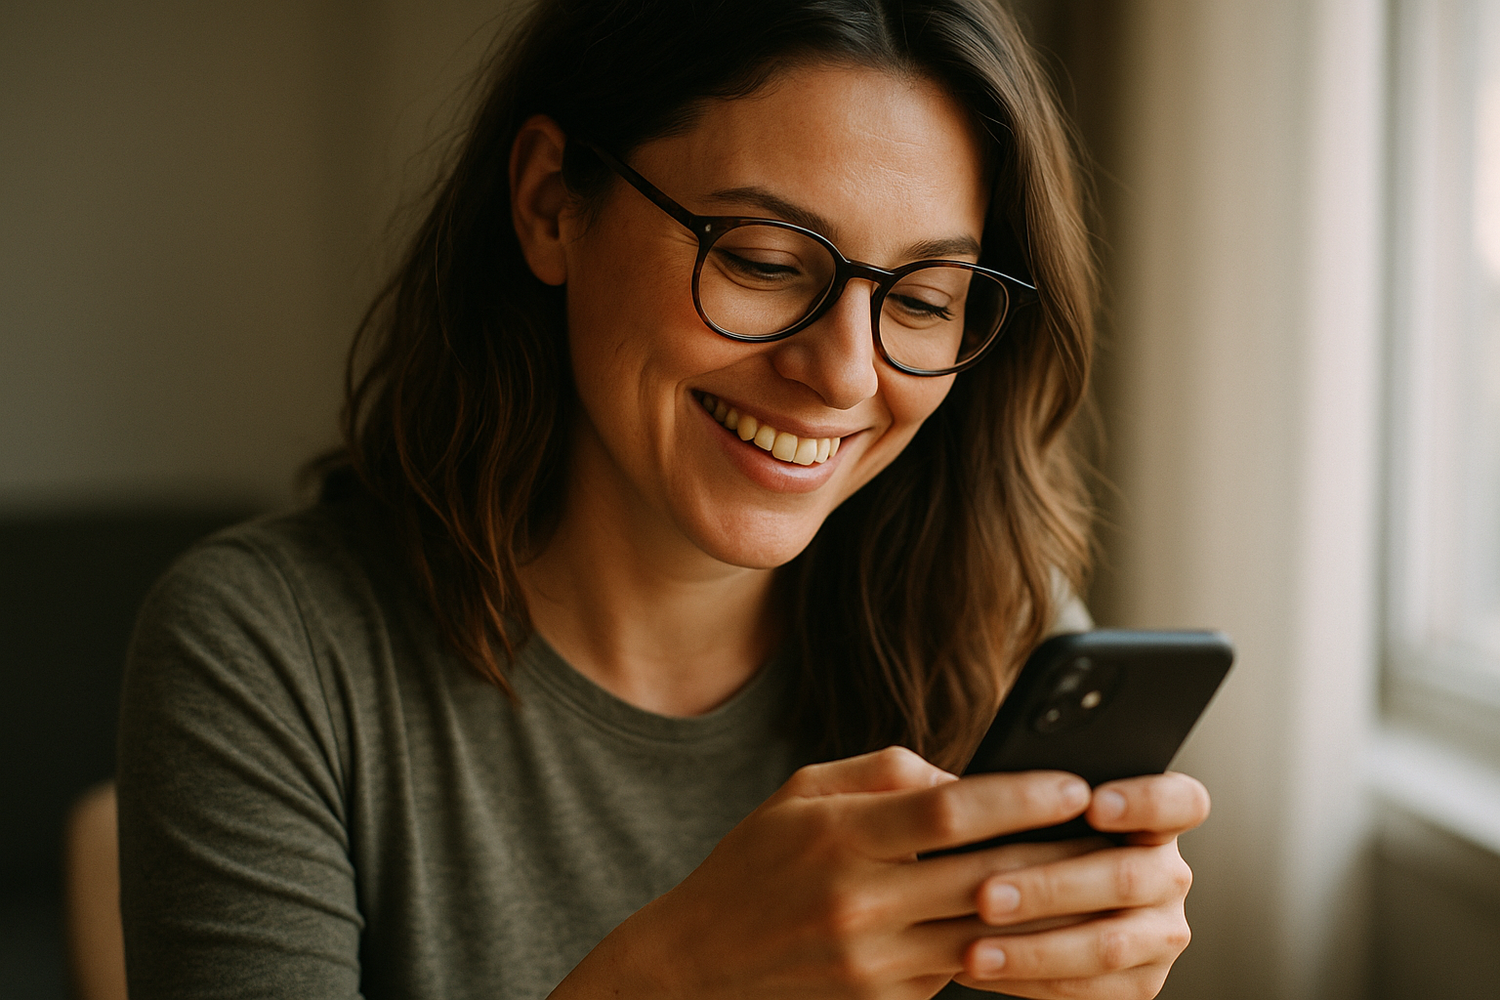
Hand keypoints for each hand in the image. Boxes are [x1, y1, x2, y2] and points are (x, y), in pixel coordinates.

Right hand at [550, 746, 1100, 999]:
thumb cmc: (756, 862)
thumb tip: (964, 775)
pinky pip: (963, 969)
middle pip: (987, 875)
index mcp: (840, 836)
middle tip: (1121, 831)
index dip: (1022, 794)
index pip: (950, 810)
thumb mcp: (802, 792)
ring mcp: (875, 962)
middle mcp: (860, 901)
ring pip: (990, 931)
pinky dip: (1009, 946)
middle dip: (1062, 852)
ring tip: (1105, 878)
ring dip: (1053, 908)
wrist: (699, 965)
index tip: (1077, 782)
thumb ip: (884, 773)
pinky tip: (1048, 925)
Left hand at [952, 771, 1210, 997]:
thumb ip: (1018, 797)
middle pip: (1127, 878)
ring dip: (1033, 949)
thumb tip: (963, 790)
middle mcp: (1168, 875)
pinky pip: (1090, 988)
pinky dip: (1030, 980)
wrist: (1024, 904)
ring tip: (973, 949)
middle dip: (1049, 889)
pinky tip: (981, 970)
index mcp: (1154, 820)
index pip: (1180, 802)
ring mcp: (1161, 932)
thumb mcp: (1030, 812)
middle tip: (985, 895)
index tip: (1092, 803)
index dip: (1144, 800)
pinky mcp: (1141, 981)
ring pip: (1108, 944)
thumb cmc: (1024, 842)